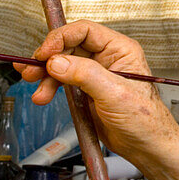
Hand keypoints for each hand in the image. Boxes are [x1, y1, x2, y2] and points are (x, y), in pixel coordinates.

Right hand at [19, 21, 178, 179]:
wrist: (147, 148)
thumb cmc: (146, 120)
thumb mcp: (115, 94)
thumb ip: (85, 75)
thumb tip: (57, 62)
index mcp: (120, 50)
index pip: (85, 31)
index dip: (61, 38)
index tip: (44, 52)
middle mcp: (108, 59)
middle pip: (69, 47)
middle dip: (48, 59)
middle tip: (31, 70)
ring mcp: (96, 75)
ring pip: (62, 65)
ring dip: (46, 77)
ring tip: (38, 92)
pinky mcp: (87, 91)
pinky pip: (63, 82)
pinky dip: (51, 87)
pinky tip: (43, 95)